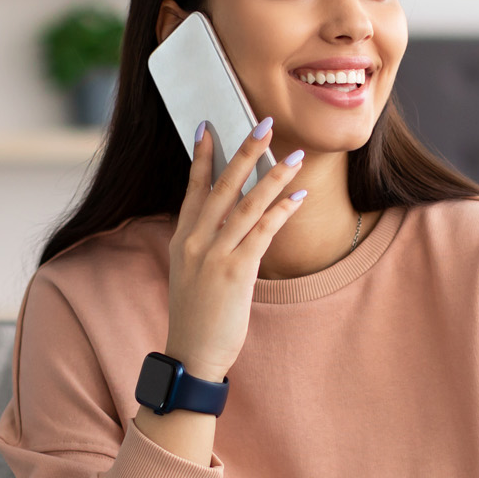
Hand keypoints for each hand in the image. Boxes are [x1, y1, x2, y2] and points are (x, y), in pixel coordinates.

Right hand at [164, 117, 306, 381]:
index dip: (202, 157)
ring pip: (247, 205)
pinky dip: (281, 212)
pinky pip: (262, 232)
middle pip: (223, 186)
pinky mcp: (235, 272)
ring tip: (293, 156)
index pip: (193, 188)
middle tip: (264, 123)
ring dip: (273, 176)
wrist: (192, 354)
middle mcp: (194, 241)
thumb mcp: (191, 274)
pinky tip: (297, 197)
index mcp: (182, 239)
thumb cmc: (197, 317)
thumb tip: (229, 224)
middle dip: (245, 152)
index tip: (208, 126)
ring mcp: (213, 255)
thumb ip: (205, 245)